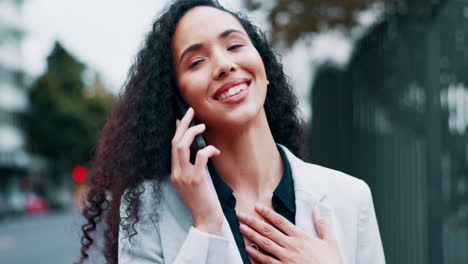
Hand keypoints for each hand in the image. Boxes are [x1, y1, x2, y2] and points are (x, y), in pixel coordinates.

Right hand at [171, 107, 223, 234]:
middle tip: (191, 111)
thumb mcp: (196, 182)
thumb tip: (199, 150)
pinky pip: (199, 156)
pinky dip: (207, 149)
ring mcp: (184, 176)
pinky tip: (215, 150)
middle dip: (182, 125)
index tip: (182, 118)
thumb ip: (194, 167)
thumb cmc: (204, 201)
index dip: (177, 130)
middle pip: (174, 142)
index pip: (172, 147)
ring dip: (191, 133)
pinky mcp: (196, 179)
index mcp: (174, 173)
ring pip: (181, 147)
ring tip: (202, 126)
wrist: (206, 220)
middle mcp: (176, 173)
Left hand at [237, 205, 342, 263]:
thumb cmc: (331, 262)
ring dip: (251, 235)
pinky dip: (256, 255)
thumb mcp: (330, 241)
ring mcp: (286, 258)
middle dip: (253, 222)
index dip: (267, 213)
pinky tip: (248, 249)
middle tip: (241, 215)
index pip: (280, 221)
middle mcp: (291, 245)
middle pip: (268, 230)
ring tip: (241, 228)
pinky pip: (267, 261)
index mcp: (301, 236)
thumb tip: (316, 209)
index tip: (257, 207)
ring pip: (265, 244)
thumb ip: (321, 224)